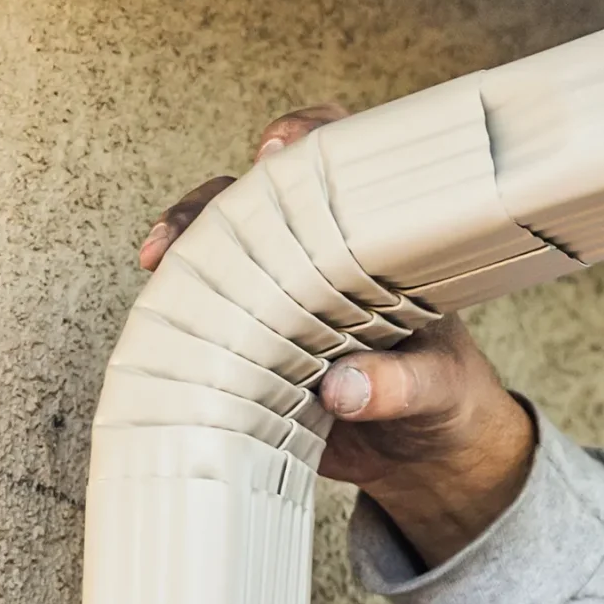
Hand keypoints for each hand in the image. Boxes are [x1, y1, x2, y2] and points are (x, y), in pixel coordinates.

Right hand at [139, 106, 533, 567]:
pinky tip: (158, 326)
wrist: (427, 464)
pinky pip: (204, 324)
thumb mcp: (440, 389)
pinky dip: (176, 319)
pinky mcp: (253, 356)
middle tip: (194, 225)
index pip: (342, 165)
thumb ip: (401, 385)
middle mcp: (320, 263)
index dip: (307, 138)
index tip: (277, 150)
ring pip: (218, 256)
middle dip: (214, 202)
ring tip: (163, 262)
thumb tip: (342, 389)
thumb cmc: (446, 400)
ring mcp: (281, 306)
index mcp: (376, 246)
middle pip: (256, 204)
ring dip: (184, 252)